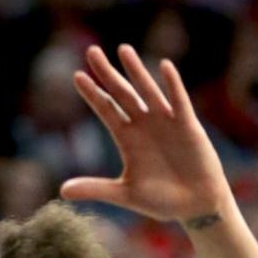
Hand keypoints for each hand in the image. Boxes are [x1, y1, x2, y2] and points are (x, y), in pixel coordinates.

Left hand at [61, 45, 230, 225]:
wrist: (196, 207)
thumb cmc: (162, 201)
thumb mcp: (125, 194)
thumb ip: (95, 189)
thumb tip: (61, 192)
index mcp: (127, 138)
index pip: (106, 110)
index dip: (92, 93)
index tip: (77, 76)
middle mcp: (144, 125)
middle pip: (122, 94)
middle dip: (107, 74)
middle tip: (91, 51)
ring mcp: (165, 122)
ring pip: (147, 91)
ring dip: (136, 71)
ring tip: (123, 50)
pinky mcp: (187, 125)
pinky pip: (178, 101)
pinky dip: (172, 84)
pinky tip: (164, 66)